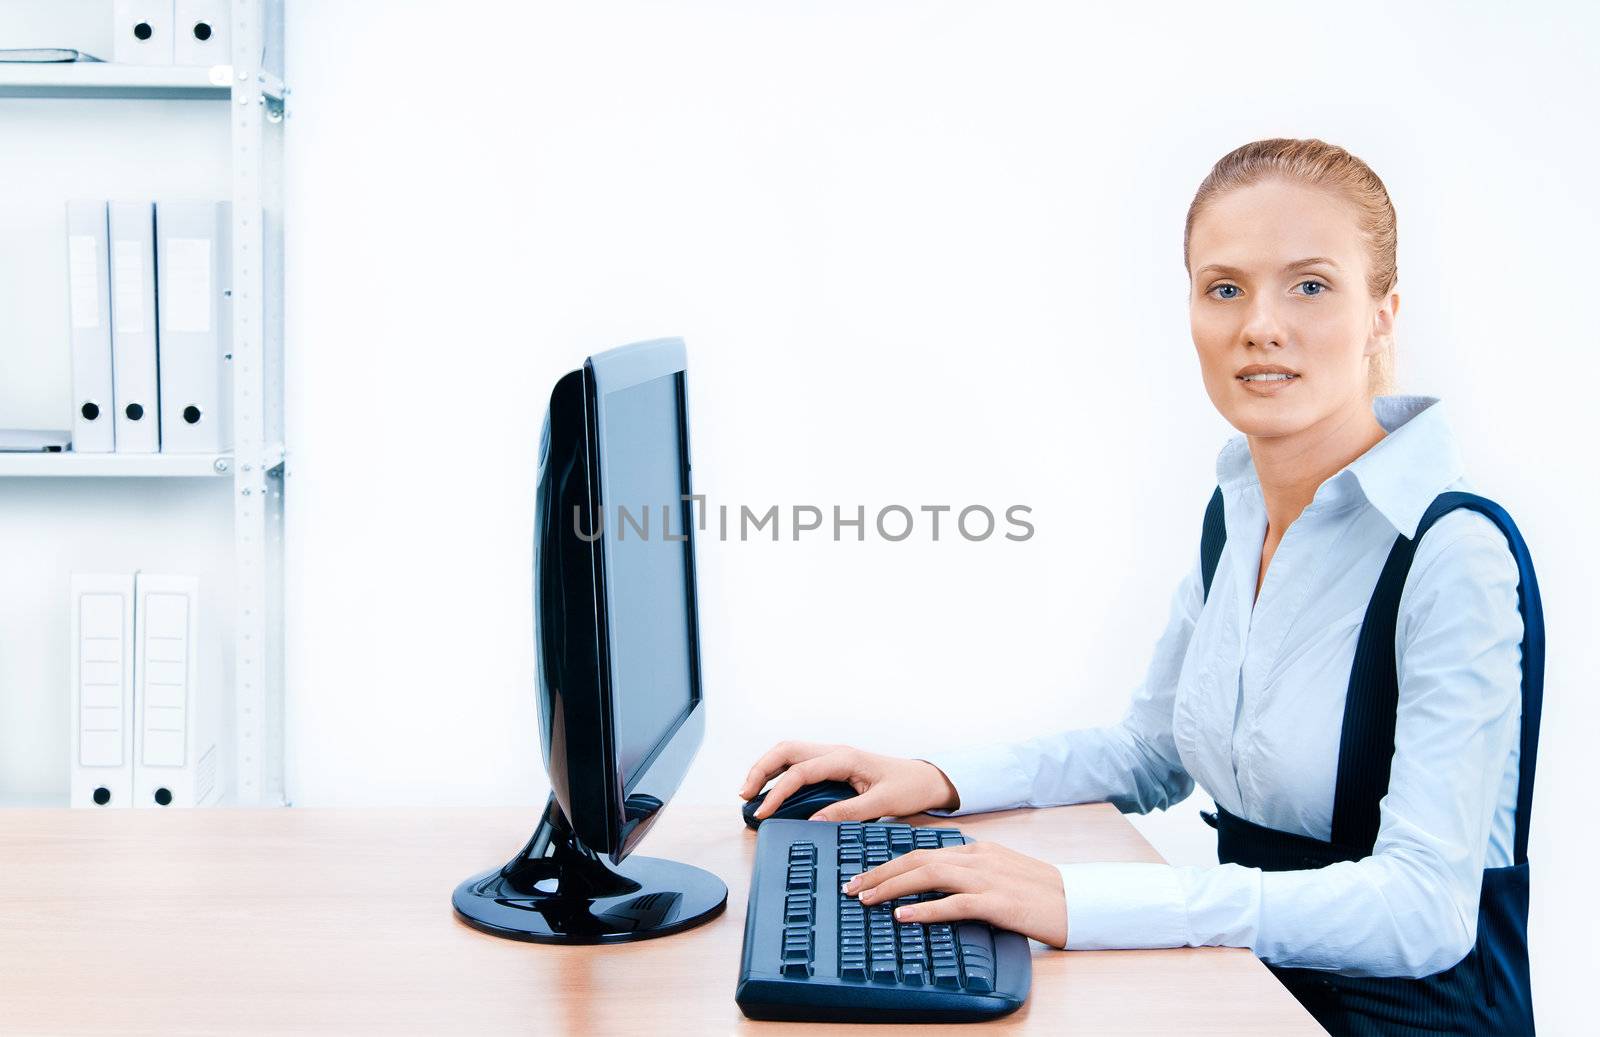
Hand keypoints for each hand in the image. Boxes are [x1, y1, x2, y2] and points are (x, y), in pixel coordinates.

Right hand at [738, 741, 959, 821]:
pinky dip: (780, 773)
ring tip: (751, 793)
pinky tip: (773, 790)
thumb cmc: (909, 788)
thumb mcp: (882, 803)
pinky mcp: (834, 765)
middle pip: (785, 750)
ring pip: (789, 753)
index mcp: (844, 758)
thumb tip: (813, 822)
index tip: (763, 813)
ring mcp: (833, 756)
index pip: (799, 771)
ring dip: (767, 768)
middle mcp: (835, 752)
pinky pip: (800, 762)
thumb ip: (847, 812)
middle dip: (760, 770)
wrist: (927, 779)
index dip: (777, 792)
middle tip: (744, 795)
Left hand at [845, 841, 1068, 948]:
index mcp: (977, 849)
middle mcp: (978, 857)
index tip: (865, 875)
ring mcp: (988, 878)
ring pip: (929, 874)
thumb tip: (935, 886)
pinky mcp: (999, 903)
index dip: (889, 863)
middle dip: (880, 872)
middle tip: (852, 886)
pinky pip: (955, 904)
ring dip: (893, 886)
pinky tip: (904, 917)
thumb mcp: (1000, 873)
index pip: (922, 851)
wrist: (1079, 902)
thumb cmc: (1040, 893)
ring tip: (867, 898)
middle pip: (918, 859)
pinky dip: (926, 909)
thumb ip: (970, 873)